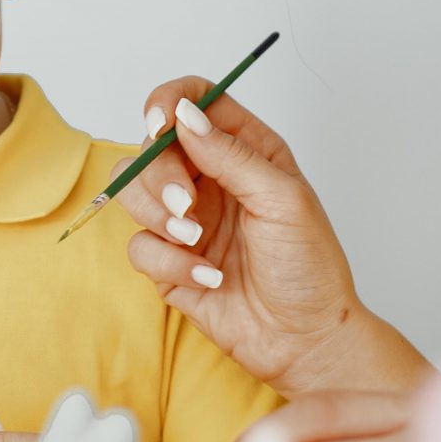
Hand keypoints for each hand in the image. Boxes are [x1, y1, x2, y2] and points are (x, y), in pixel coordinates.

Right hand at [120, 79, 375, 392]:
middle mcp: (210, 178)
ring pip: (131, 191)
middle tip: (187, 208)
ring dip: (156, 215)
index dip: (168, 101)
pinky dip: (169, 262)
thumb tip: (182, 113)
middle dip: (160, 175)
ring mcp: (185, 219)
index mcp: (244, 150)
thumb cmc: (309, 268)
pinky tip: (209, 278)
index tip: (159, 122)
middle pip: (152, 147)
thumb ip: (231, 154)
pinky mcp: (168, 261)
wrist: (305, 341)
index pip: (193, 100)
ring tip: (195, 241)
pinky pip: (139, 245)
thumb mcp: (282, 200)